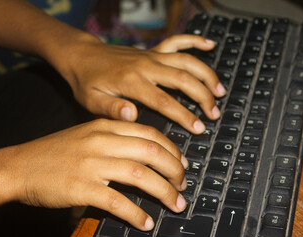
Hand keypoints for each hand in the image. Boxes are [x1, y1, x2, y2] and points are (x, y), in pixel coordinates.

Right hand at [7, 119, 188, 230]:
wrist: (19, 166)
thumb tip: (142, 153)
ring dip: (164, 192)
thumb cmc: (53, 152)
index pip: (149, 134)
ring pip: (141, 175)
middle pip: (151, 152)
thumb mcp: (85, 134)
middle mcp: (101, 141)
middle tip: (183, 184)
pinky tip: (145, 222)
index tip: (181, 163)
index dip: (172, 149)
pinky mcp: (82, 188)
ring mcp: (92, 164)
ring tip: (175, 203)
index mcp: (104, 126)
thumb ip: (113, 138)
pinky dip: (136, 213)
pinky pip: (118, 201)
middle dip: (174, 170)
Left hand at [47, 33, 225, 134]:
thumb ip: (111, 109)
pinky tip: (209, 44)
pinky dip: (194, 41)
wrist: (82, 56)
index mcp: (132, 82)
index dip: (185, 116)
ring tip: (220, 91)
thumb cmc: (86, 82)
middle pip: (183, 79)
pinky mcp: (152, 51)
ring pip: (186, 61)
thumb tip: (133, 116)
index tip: (199, 128)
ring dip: (206, 74)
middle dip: (203, 97)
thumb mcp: (91, 101)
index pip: (165, 101)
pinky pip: (177, 41)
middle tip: (214, 114)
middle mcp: (146, 66)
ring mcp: (151, 56)